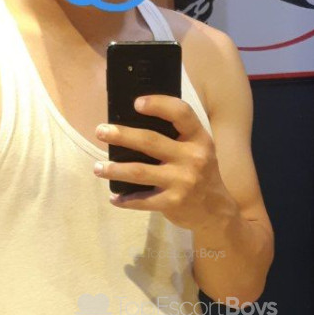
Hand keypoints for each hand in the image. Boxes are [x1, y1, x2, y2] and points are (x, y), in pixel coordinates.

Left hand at [94, 95, 233, 231]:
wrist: (216, 211)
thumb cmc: (200, 172)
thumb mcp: (198, 149)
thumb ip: (177, 136)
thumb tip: (133, 122)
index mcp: (199, 138)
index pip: (181, 113)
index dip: (158, 105)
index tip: (136, 103)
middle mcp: (193, 157)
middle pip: (150, 141)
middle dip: (121, 135)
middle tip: (101, 131)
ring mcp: (183, 181)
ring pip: (140, 171)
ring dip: (114, 169)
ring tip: (97, 168)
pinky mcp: (174, 202)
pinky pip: (143, 200)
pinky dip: (125, 200)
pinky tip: (114, 198)